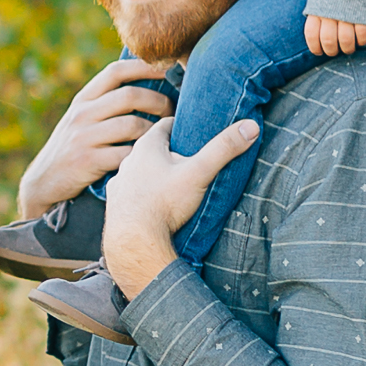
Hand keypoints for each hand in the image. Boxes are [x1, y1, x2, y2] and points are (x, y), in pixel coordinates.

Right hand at [15, 55, 178, 218]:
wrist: (43, 184)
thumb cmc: (72, 150)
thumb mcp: (80, 121)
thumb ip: (103, 105)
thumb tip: (145, 87)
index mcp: (82, 100)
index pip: (115, 72)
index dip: (144, 67)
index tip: (168, 69)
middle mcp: (81, 114)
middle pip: (129, 96)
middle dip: (158, 101)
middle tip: (172, 112)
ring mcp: (83, 137)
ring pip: (132, 125)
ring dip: (154, 131)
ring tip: (165, 137)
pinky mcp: (87, 161)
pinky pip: (125, 154)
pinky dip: (142, 155)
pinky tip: (150, 159)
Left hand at [102, 109, 260, 298]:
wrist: (134, 241)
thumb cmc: (164, 204)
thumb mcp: (199, 173)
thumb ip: (224, 149)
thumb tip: (250, 126)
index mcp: (147, 146)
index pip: (166, 124)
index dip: (183, 126)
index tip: (197, 132)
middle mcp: (128, 160)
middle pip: (153, 149)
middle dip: (171, 152)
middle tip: (191, 161)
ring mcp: (119, 183)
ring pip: (140, 171)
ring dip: (154, 174)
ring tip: (173, 185)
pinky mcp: (115, 204)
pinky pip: (131, 193)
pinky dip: (142, 195)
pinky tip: (152, 204)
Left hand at [305, 13, 365, 55]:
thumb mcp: (318, 0)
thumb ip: (317, 17)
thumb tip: (317, 39)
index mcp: (316, 10)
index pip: (312, 35)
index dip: (315, 47)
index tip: (319, 52)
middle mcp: (330, 13)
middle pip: (329, 41)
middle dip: (332, 51)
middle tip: (335, 51)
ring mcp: (346, 13)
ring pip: (346, 40)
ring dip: (347, 49)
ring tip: (348, 48)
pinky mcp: (362, 12)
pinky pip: (362, 34)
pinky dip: (362, 41)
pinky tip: (360, 40)